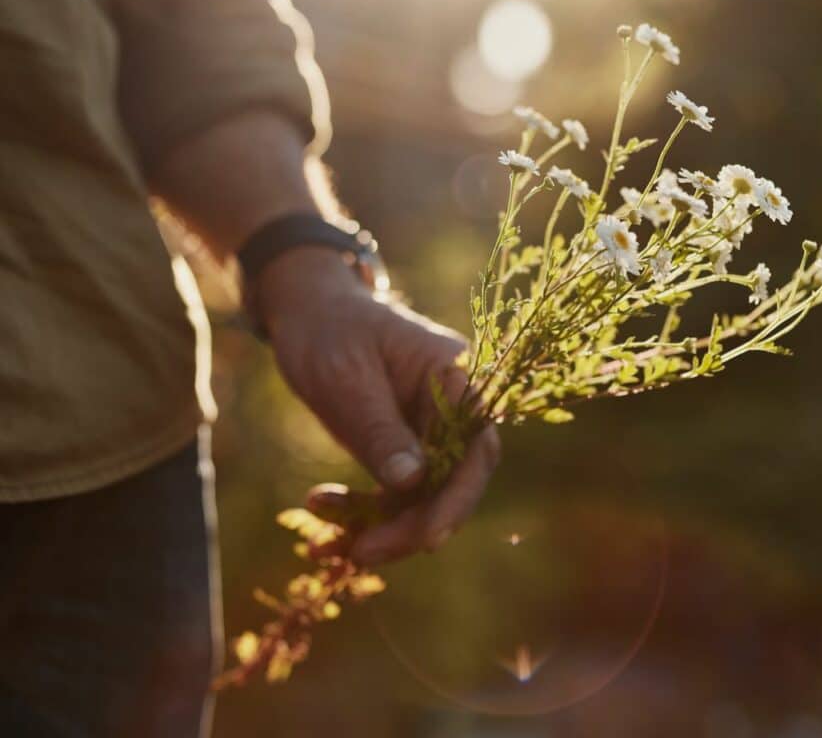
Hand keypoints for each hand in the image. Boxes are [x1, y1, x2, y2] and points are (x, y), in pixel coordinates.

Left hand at [256, 247, 499, 564]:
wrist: (305, 309)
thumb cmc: (328, 330)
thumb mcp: (346, 378)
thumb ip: (380, 429)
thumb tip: (413, 484)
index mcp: (454, 377)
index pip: (475, 449)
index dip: (457, 499)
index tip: (425, 539)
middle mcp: (451, 407)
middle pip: (452, 482)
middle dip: (409, 526)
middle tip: (360, 552)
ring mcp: (427, 429)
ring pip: (420, 497)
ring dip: (377, 527)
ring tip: (323, 542)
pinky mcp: (402, 445)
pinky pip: (392, 492)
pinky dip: (359, 512)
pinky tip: (320, 510)